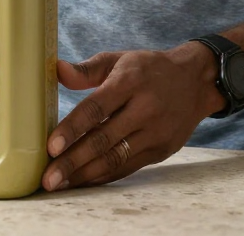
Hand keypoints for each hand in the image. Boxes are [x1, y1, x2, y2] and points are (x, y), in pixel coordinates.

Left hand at [42, 43, 222, 190]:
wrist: (194, 81)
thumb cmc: (148, 68)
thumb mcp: (119, 59)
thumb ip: (87, 69)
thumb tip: (57, 70)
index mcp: (130, 81)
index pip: (97, 108)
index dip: (73, 128)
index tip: (51, 146)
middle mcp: (145, 109)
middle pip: (104, 140)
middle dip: (73, 161)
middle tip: (48, 177)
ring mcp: (155, 133)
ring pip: (115, 159)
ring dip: (85, 175)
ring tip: (60, 184)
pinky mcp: (161, 150)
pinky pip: (127, 167)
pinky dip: (104, 176)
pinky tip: (84, 181)